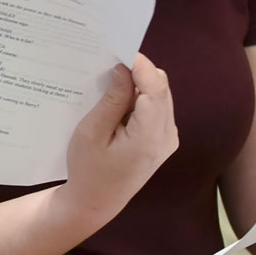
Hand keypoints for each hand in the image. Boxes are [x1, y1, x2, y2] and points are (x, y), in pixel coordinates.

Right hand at [59, 53, 178, 220]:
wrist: (96, 202)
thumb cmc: (87, 169)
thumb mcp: (92, 132)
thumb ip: (112, 99)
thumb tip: (124, 69)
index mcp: (149, 136)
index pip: (155, 87)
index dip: (139, 64)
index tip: (117, 52)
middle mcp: (166, 136)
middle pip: (161, 87)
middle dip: (138, 73)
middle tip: (109, 67)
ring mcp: (168, 139)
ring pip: (160, 95)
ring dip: (139, 86)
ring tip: (110, 87)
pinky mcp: (164, 140)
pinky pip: (157, 108)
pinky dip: (140, 99)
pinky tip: (119, 105)